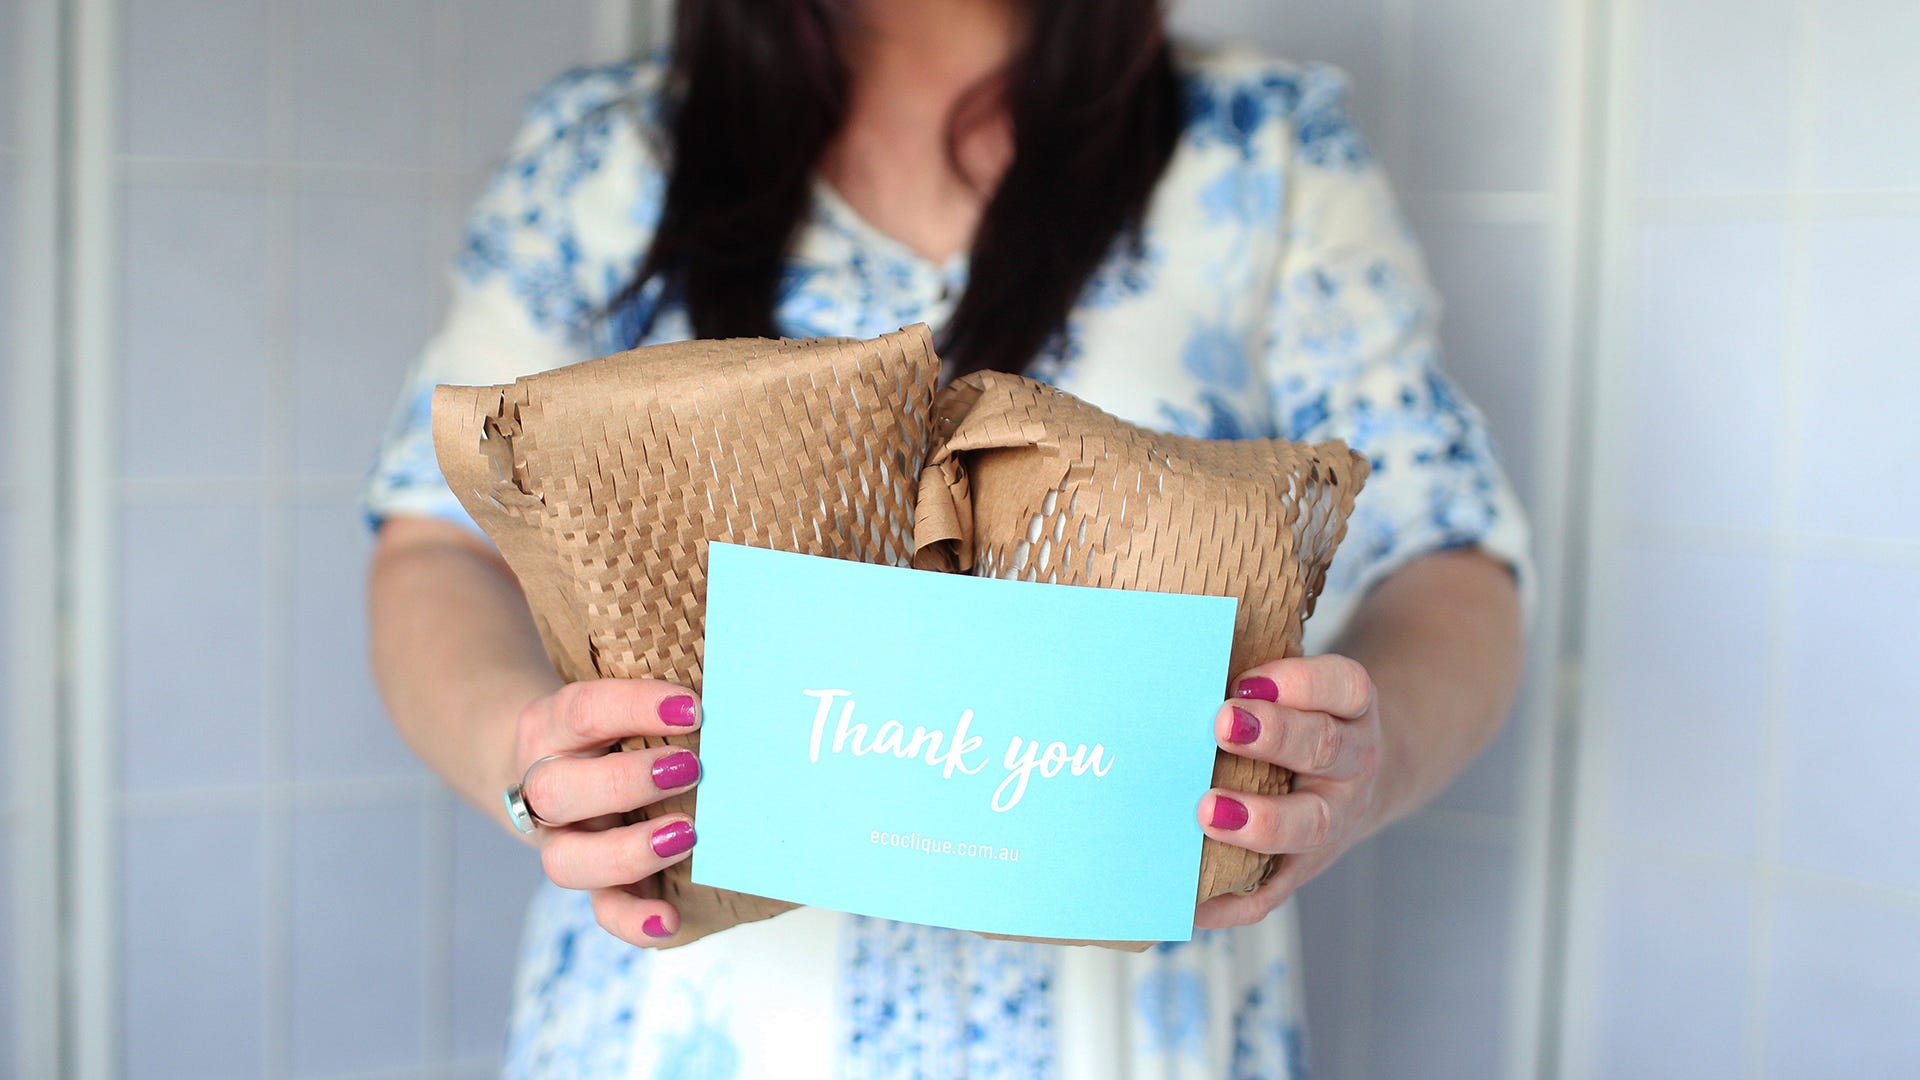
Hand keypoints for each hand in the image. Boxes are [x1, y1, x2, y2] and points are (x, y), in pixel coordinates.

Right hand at [510, 679, 703, 946]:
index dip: (633, 708)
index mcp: (552, 728)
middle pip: (556, 791)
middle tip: (690, 769)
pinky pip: (600, 910)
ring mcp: (562, 841)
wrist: (553, 763)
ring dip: (629, 850)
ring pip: (566, 861)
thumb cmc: (607, 727)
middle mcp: (544, 786)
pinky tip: (669, 920)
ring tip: (687, 836)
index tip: (692, 708)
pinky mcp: (591, 883)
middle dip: (625, 781)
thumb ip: (659, 703)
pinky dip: (633, 921)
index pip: (581, 713)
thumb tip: (738, 689)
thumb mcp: (618, 703)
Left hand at [1193, 654, 1382, 928]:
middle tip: (1224, 724)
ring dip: (1261, 821)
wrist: (1350, 774)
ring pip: (1310, 823)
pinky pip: (1275, 891)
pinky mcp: (1305, 867)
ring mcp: (1335, 819)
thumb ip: (1252, 682)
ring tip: (1209, 812)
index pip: (1343, 686)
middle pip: (1324, 748)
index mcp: (1350, 707)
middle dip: (1275, 736)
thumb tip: (1177, 672)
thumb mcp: (1297, 688)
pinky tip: (1195, 902)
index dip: (1300, 682)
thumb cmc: (1300, 716)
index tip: (1247, 681)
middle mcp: (1352, 763)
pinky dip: (1236, 901)